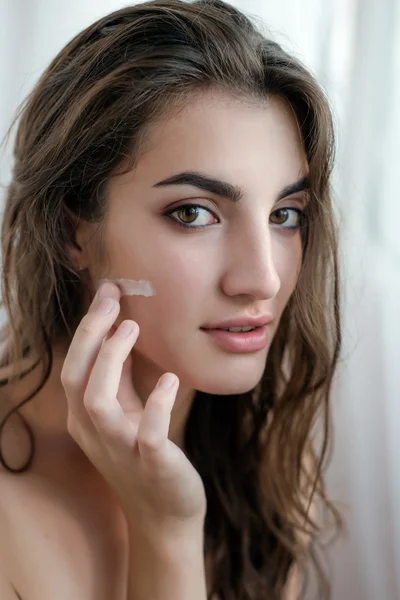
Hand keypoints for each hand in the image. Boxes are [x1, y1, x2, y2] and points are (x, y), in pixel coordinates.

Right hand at [60, 282, 206, 529]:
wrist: (166, 513)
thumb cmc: (147, 454)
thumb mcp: (127, 412)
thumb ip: (122, 377)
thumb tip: (124, 329)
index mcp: (86, 417)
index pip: (76, 364)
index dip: (89, 326)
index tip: (108, 292)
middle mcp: (94, 432)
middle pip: (76, 376)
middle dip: (92, 332)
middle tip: (113, 298)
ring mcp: (120, 450)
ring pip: (97, 401)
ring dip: (112, 359)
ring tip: (133, 327)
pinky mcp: (152, 464)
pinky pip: (148, 433)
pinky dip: (156, 404)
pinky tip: (171, 380)